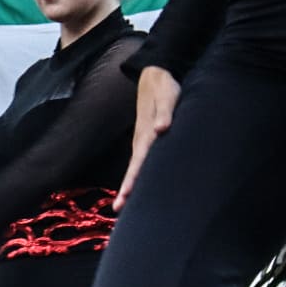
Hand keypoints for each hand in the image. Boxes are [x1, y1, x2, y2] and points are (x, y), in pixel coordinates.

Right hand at [116, 66, 179, 208]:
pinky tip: (136, 187)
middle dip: (125, 189)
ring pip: (134, 168)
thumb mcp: (168, 96)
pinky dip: (136, 176)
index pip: (138, 162)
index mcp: (146, 134)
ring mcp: (142, 141)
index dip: (132, 180)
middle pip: (132, 170)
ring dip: (129, 186)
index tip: (126, 195)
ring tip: (122, 206)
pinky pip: (140, 163)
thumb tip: (162, 129)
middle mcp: (141, 141)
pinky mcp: (147, 140)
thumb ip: (165, 112)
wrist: (154, 77)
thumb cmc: (164, 87)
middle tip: (118, 209)